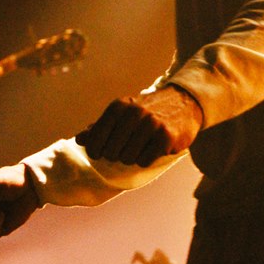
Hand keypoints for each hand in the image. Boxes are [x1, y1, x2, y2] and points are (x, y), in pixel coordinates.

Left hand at [76, 86, 202, 166]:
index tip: (103, 152)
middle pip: (111, 153)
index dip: (96, 151)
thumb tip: (79, 140)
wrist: (184, 103)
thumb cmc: (147, 112)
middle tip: (128, 147)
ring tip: (142, 146)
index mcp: (118, 106)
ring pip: (128, 158)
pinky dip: (147, 159)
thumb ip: (100, 127)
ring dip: (133, 157)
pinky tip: (154, 148)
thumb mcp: (122, 114)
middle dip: (117, 155)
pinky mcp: (165, 136)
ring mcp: (150, 124)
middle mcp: (133, 113)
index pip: (95, 140)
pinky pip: (145, 161)